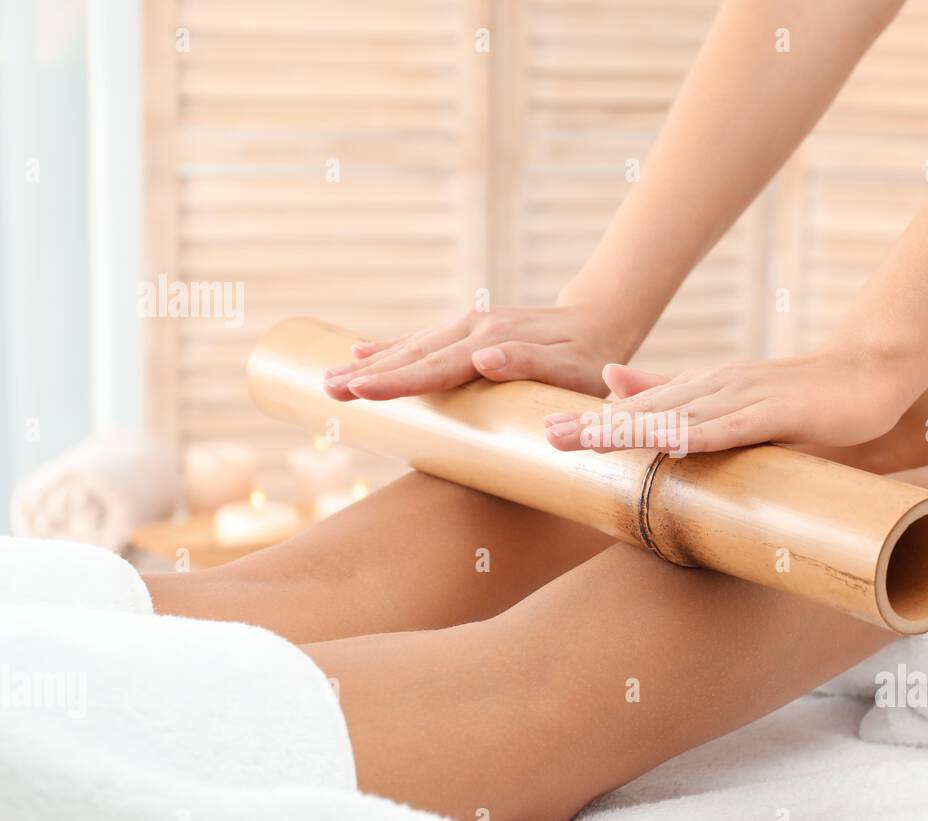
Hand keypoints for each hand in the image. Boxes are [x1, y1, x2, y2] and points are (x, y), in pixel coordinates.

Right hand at [322, 300, 640, 400]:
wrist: (599, 324)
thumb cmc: (590, 361)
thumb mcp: (573, 369)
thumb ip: (530, 363)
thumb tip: (484, 359)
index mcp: (495, 343)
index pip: (438, 368)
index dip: (398, 381)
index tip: (362, 391)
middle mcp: (475, 331)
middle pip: (414, 357)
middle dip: (369, 375)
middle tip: (328, 390)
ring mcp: (469, 329)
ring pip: (411, 348)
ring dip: (370, 364)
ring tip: (329, 379)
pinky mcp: (468, 333)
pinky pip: (422, 342)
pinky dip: (390, 348)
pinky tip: (360, 352)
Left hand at [544, 349, 911, 454]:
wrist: (866, 376)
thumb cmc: (798, 398)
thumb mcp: (728, 398)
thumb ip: (674, 393)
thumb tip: (612, 379)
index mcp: (700, 388)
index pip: (637, 407)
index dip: (591, 419)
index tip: (544, 432)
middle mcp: (714, 387)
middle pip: (646, 409)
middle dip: (596, 424)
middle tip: (547, 437)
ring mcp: (744, 397)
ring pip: (679, 417)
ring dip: (632, 429)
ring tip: (587, 441)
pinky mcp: (776, 413)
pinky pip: (732, 427)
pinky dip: (699, 434)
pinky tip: (668, 442)